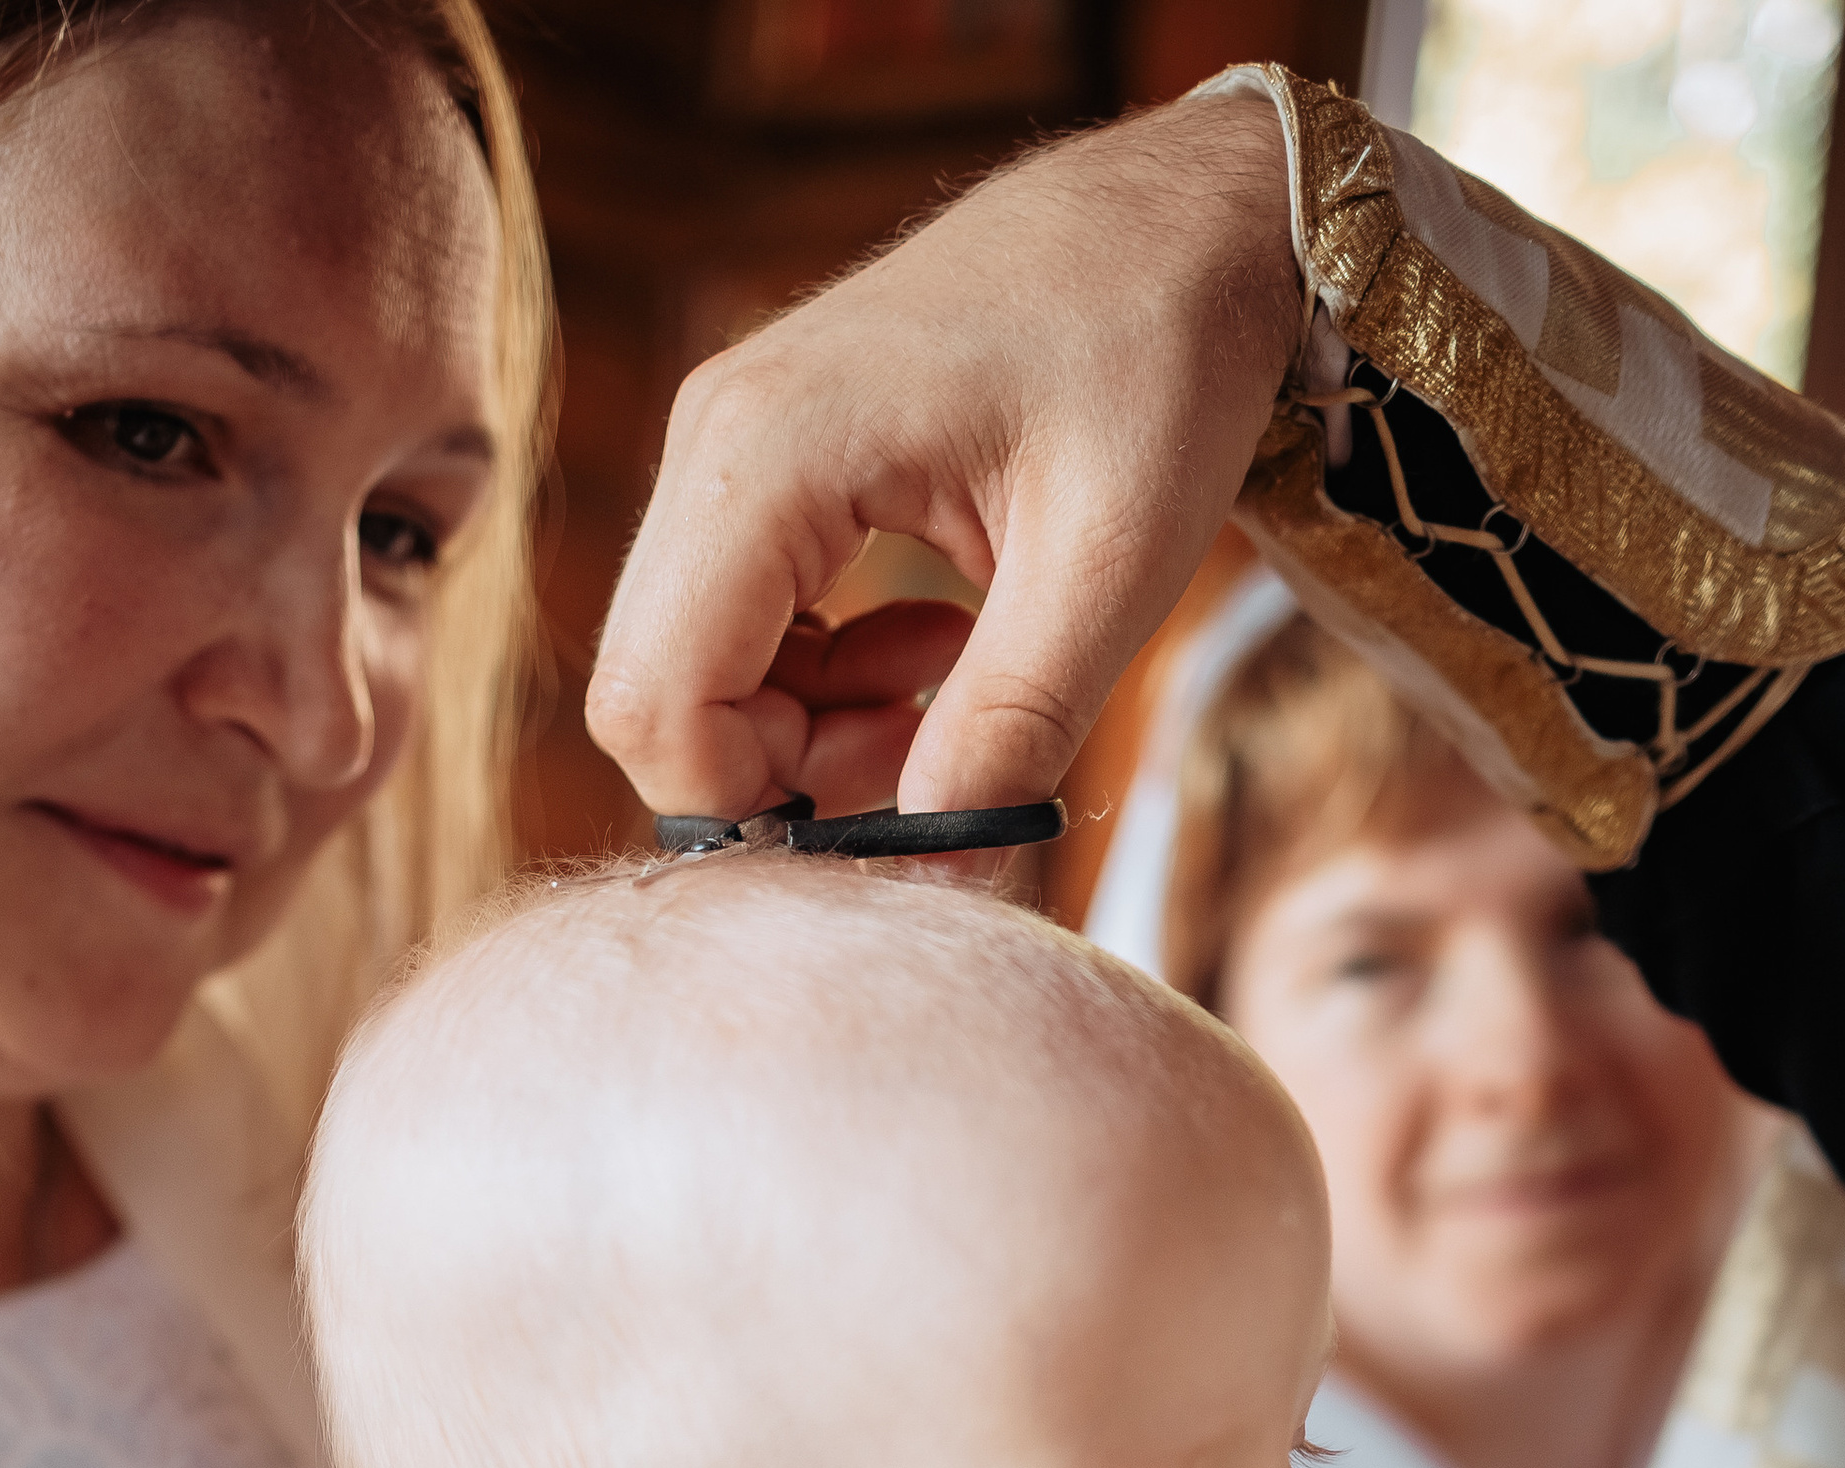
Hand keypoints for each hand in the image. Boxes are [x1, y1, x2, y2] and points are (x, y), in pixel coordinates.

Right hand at [587, 83, 1299, 822]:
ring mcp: (734, 447)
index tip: (888, 833)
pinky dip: (827, 678)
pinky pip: (746, 622)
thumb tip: (933, 874)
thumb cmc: (1159, 352)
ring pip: (696, 667)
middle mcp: (718, 441)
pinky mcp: (772, 464)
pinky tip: (939, 648)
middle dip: (783, 777)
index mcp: (770, 450)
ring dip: (813, 733)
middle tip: (937, 769)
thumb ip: (1008, 729)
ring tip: (959, 696)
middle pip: (656, 693)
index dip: (750, 810)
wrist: (1188, 217)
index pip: (656, 700)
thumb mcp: (1110, 568)